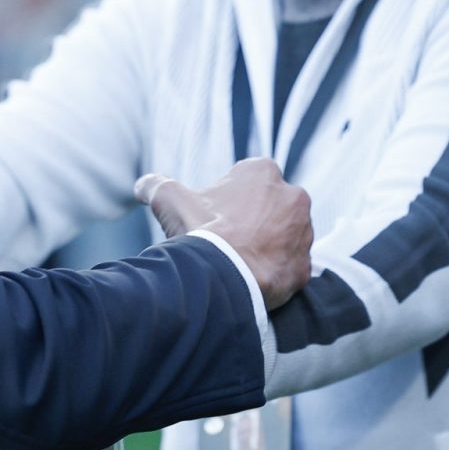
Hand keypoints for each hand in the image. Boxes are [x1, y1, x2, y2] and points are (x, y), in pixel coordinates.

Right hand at [135, 158, 311, 309]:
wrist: (224, 278)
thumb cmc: (201, 232)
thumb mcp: (170, 200)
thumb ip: (155, 185)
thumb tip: (142, 185)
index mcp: (263, 172)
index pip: (247, 181)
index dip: (226, 200)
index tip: (213, 217)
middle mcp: (293, 196)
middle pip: (269, 208)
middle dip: (253, 221)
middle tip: (227, 239)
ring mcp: (304, 234)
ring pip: (283, 237)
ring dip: (266, 246)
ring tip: (238, 260)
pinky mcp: (305, 267)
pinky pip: (289, 267)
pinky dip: (273, 273)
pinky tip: (251, 278)